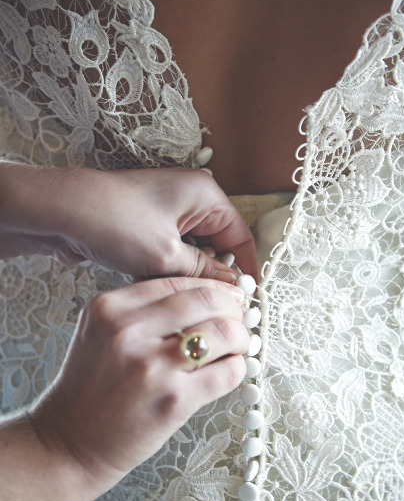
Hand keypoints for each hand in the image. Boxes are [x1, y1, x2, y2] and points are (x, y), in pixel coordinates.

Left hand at [0, 165, 257, 278]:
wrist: (59, 211)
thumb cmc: (113, 221)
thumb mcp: (166, 256)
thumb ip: (204, 273)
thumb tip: (231, 289)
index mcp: (205, 195)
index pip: (240, 236)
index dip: (245, 270)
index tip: (246, 300)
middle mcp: (191, 198)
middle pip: (219, 244)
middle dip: (216, 274)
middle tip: (215, 306)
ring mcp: (168, 210)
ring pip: (195, 251)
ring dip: (190, 274)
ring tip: (184, 297)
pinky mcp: (149, 223)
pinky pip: (173, 251)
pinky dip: (171, 269)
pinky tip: (161, 285)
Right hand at [29, 277, 248, 492]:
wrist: (69, 442)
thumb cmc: (90, 388)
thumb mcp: (102, 332)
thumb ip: (144, 310)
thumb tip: (208, 297)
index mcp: (110, 308)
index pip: (179, 282)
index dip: (214, 287)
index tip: (228, 296)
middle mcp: (129, 331)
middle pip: (208, 300)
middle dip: (234, 308)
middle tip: (241, 318)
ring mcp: (152, 366)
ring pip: (224, 333)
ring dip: (241, 338)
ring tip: (238, 345)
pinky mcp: (174, 401)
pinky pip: (227, 373)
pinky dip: (237, 368)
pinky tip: (229, 370)